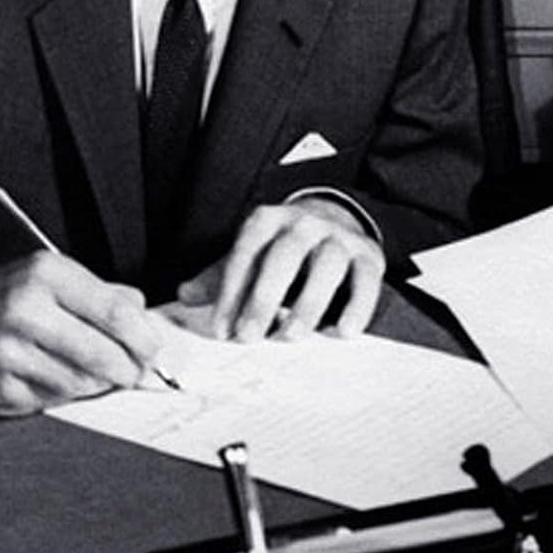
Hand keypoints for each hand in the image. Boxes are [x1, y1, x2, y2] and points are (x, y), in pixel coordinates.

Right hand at [0, 251, 164, 414]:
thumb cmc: (2, 295)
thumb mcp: (49, 275)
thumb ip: (100, 293)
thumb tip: (142, 316)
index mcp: (45, 275)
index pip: (114, 311)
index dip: (143, 337)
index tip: (153, 349)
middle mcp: (25, 311)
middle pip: (101, 354)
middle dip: (127, 368)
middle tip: (135, 371)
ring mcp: (8, 352)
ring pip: (80, 383)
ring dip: (96, 383)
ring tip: (93, 372)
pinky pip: (52, 400)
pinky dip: (63, 393)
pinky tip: (55, 376)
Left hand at [177, 199, 384, 342]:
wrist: (335, 216)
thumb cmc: (283, 246)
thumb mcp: (250, 253)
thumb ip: (220, 276)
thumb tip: (185, 295)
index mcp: (268, 220)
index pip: (246, 253)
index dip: (232, 292)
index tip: (223, 329)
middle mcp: (304, 223)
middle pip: (284, 256)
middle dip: (265, 298)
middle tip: (250, 336)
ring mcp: (338, 237)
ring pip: (327, 265)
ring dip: (309, 303)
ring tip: (292, 336)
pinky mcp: (368, 255)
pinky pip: (365, 279)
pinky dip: (357, 306)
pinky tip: (342, 331)